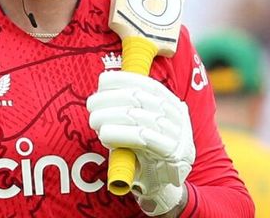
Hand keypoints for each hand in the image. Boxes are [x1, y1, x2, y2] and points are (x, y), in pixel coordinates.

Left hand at [87, 70, 194, 215]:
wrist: (163, 188)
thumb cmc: (146, 154)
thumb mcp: (141, 127)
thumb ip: (129, 109)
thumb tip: (103, 88)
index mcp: (173, 105)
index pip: (148, 84)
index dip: (124, 80)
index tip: (102, 81)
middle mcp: (179, 117)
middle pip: (142, 99)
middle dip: (112, 98)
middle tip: (91, 104)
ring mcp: (179, 136)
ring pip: (140, 118)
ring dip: (111, 116)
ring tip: (94, 120)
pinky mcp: (174, 155)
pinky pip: (144, 138)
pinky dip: (121, 134)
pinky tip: (105, 134)